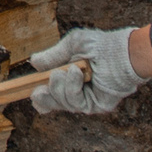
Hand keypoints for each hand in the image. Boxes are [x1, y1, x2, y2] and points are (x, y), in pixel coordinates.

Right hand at [29, 27, 147, 115]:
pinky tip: (77, 73)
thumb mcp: (72, 45)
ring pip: (61, 102)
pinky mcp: (95, 106)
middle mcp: (76, 92)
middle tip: (38, 88)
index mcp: (69, 79)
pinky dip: (72, 87)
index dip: (39, 96)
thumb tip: (33, 62)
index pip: (49, 94)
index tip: (28, 91)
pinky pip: (75, 102)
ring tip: (68, 71)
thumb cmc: (101, 46)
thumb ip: (53, 56)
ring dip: (60, 87)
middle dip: (43, 96)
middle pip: (50, 103)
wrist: (123, 53)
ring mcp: (86, 100)